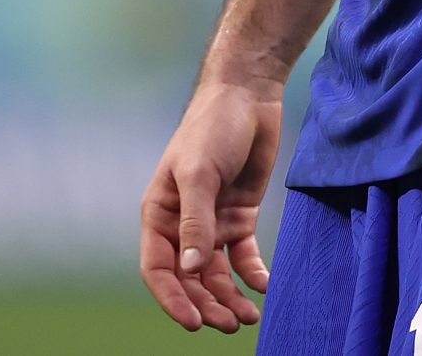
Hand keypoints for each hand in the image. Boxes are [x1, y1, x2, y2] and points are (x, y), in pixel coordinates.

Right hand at [140, 79, 280, 330]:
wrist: (248, 97)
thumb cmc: (212, 128)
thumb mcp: (199, 173)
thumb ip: (195, 222)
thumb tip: (190, 269)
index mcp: (160, 213)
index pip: (158, 267)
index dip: (172, 298)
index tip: (193, 322)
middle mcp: (183, 224)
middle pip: (190, 278)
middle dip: (207, 304)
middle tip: (230, 324)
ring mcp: (212, 222)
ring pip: (217, 273)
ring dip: (229, 297)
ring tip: (249, 317)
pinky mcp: (239, 217)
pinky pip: (243, 256)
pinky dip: (252, 274)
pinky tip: (263, 286)